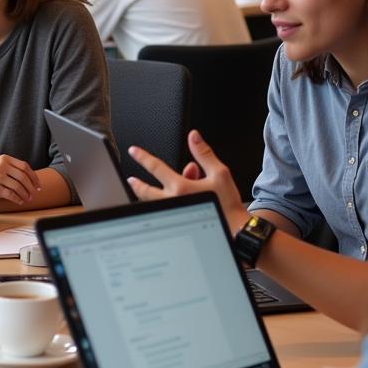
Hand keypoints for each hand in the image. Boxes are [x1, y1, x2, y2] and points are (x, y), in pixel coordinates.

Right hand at [0, 154, 41, 205]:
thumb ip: (9, 166)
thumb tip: (26, 176)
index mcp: (4, 159)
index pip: (24, 166)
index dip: (33, 176)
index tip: (37, 184)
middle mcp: (2, 167)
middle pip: (23, 177)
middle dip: (31, 187)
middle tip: (34, 193)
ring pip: (19, 187)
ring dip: (26, 194)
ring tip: (28, 198)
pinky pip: (11, 195)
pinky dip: (18, 199)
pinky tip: (19, 201)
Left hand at [127, 131, 246, 230]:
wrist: (235, 230)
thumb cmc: (228, 204)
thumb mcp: (219, 173)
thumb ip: (203, 154)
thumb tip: (193, 137)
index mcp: (181, 188)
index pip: (156, 168)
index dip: (143, 157)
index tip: (133, 151)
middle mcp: (173, 201)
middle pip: (147, 191)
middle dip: (137, 184)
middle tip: (131, 179)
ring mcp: (173, 214)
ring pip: (153, 203)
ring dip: (147, 195)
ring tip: (143, 189)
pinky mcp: (178, 223)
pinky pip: (164, 211)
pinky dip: (165, 202)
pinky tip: (173, 199)